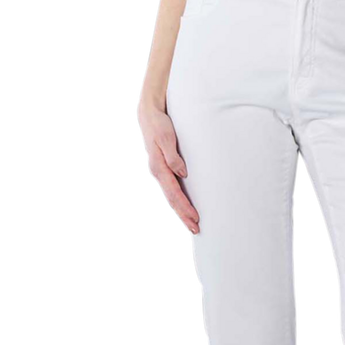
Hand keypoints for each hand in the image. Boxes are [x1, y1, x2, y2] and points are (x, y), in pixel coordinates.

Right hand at [137, 102, 198, 233]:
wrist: (149, 115)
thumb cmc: (159, 124)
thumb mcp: (166, 136)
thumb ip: (173, 155)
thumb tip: (182, 172)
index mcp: (158, 168)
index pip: (174, 193)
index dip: (185, 207)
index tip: (195, 219)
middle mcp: (158, 173)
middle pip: (172, 200)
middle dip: (184, 216)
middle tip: (196, 230)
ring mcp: (160, 173)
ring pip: (171, 198)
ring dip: (181, 212)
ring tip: (192, 224)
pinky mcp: (164, 170)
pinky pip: (171, 191)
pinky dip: (178, 202)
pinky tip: (184, 208)